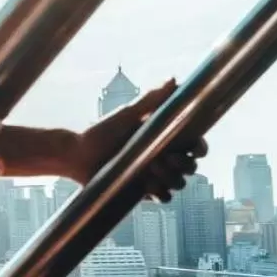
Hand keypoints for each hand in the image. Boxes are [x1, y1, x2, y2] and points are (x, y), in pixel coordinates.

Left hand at [68, 80, 206, 199]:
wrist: (77, 156)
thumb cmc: (100, 131)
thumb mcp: (126, 115)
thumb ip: (150, 100)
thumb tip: (174, 79)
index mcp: (163, 138)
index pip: (194, 145)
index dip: (199, 148)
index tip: (194, 148)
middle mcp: (162, 157)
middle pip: (191, 167)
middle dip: (185, 165)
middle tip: (167, 159)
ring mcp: (154, 175)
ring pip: (179, 183)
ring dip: (171, 178)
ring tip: (151, 169)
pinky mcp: (143, 191)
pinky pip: (163, 197)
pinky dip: (161, 193)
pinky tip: (149, 185)